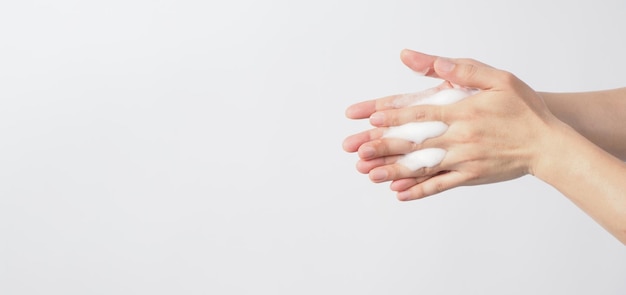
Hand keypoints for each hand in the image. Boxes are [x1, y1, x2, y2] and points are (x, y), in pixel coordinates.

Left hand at [343, 49, 559, 200]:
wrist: (549, 144)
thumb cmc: (524, 109)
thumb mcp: (499, 79)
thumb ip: (464, 70)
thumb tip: (435, 63)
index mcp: (464, 112)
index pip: (422, 114)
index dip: (395, 116)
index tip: (370, 118)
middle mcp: (461, 137)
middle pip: (416, 142)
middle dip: (385, 146)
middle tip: (358, 150)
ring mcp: (465, 160)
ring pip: (424, 166)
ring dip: (395, 170)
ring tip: (370, 174)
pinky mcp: (471, 176)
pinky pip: (441, 184)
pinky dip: (420, 190)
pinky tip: (400, 193)